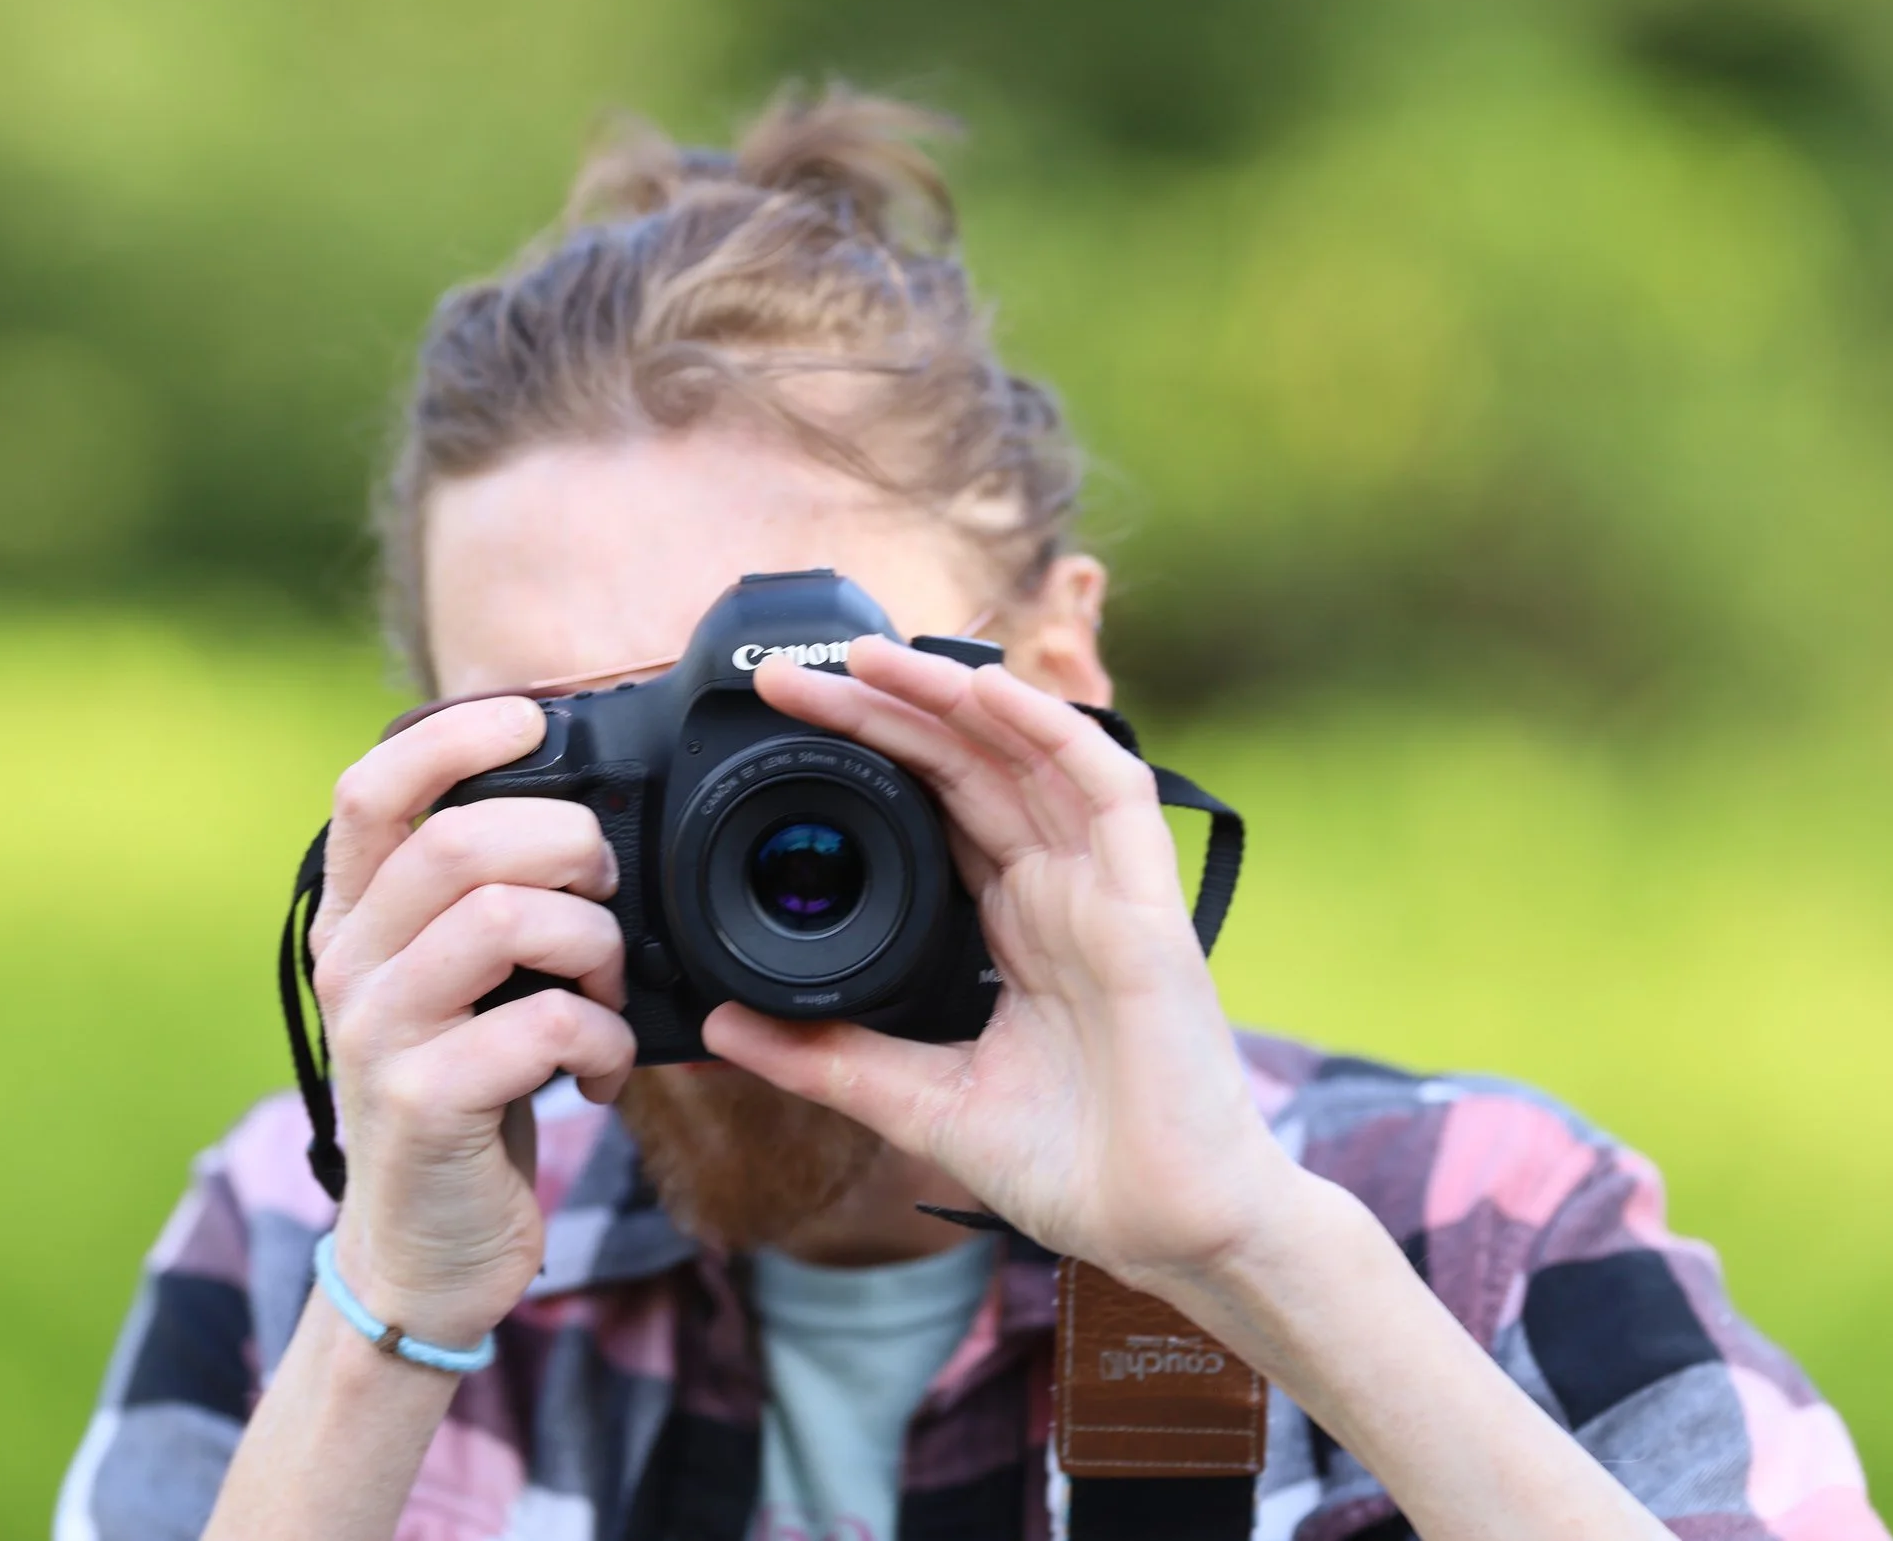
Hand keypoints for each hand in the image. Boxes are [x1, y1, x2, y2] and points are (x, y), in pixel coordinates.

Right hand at [304, 697, 635, 1347]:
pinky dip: (602, 1042)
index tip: (534, 723)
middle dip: (569, 848)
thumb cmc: (467, 1097)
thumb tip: (583, 820)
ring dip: (596, 946)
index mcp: (357, 919)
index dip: (456, 737)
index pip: (373, 786)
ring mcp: (380, 1033)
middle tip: (605, 896)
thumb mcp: (458, 986)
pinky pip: (545, 1025)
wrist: (425, 1253)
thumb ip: (484, 903)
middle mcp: (350, 964)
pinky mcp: (425, 1103)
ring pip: (507, 919)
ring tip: (607, 994)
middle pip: (460, 840)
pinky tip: (601, 1072)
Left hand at [710, 641, 1287, 1293]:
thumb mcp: (919, 1104)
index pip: (934, 807)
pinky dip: (1050, 733)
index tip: (785, 728)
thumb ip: (827, 1058)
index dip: (867, 755)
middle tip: (795, 675)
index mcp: (1013, 927)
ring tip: (867, 658)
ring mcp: (1105, 893)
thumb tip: (725, 1023)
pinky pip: (1108, 792)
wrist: (1167, 1234)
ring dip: (953, 695)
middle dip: (885, 710)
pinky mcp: (1149, 909)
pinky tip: (986, 693)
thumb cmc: (1076, 1169)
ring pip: (1029, 755)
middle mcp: (1058, 893)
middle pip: (968, 766)